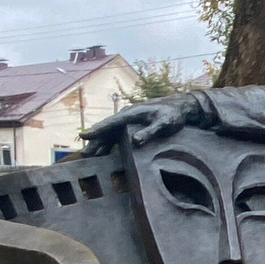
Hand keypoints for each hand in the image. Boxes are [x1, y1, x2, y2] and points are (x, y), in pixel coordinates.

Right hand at [80, 97, 199, 156]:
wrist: (180, 108)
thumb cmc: (173, 115)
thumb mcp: (164, 123)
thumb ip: (150, 132)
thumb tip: (136, 141)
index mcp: (132, 114)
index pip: (111, 123)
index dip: (97, 130)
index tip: (84, 135)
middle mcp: (127, 116)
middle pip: (107, 129)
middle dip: (95, 140)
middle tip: (85, 153)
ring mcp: (129, 121)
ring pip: (110, 133)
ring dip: (100, 143)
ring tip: (90, 155)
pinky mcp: (132, 126)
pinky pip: (117, 135)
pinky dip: (109, 143)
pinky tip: (104, 153)